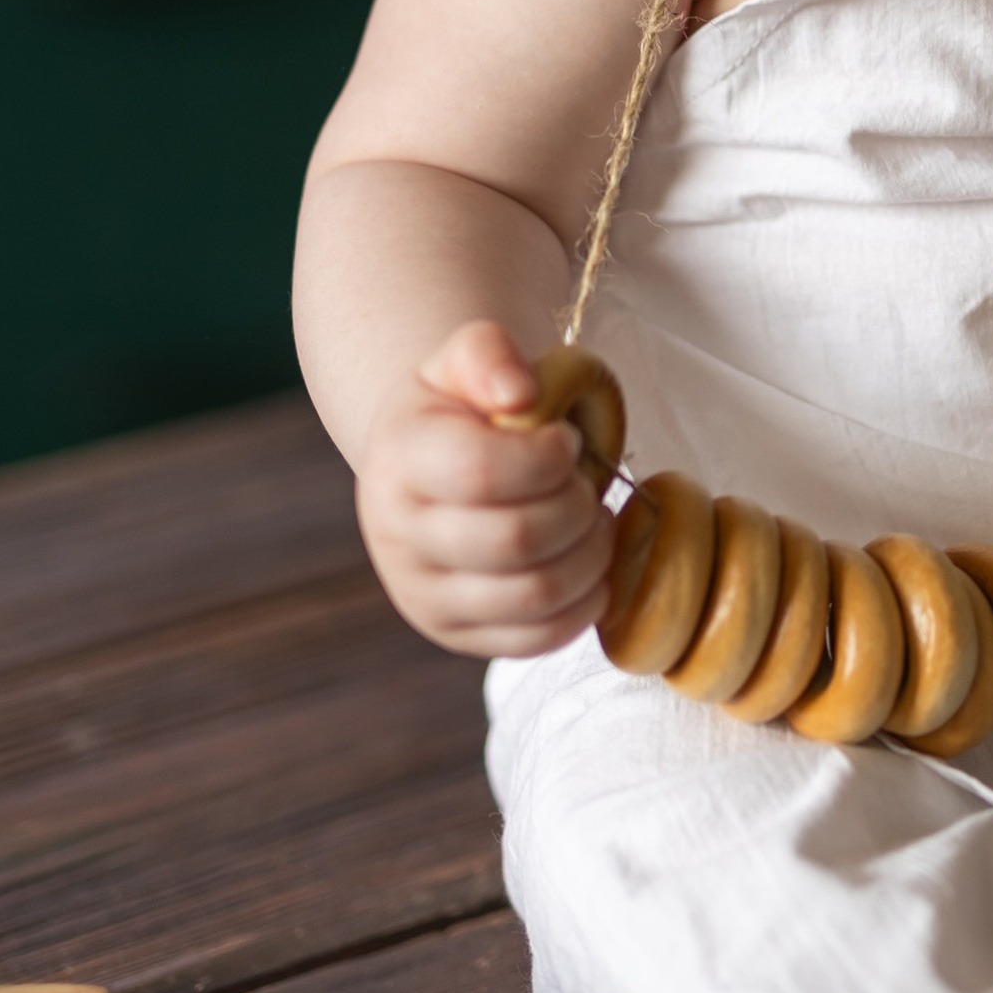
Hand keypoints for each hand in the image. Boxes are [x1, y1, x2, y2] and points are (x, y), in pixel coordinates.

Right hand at [356, 321, 612, 658]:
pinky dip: (585, 602)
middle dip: (578, 507)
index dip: (548, 457)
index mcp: (399, 459)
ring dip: (591, 555)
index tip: (566, 440)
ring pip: (535, 594)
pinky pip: (538, 638)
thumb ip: (489, 353)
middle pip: (517, 538)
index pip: (482, 470)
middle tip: (587, 482)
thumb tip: (520, 392)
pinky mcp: (456, 634)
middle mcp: (398, 535)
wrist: (426, 471)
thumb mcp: (464, 359)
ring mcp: (423, 595)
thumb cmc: (459, 409)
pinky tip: (588, 562)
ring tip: (594, 521)